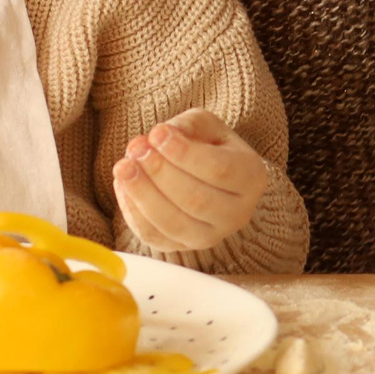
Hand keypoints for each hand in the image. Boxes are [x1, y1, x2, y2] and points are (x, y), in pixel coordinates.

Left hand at [112, 108, 266, 254]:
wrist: (212, 180)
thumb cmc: (210, 148)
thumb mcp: (207, 126)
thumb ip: (187, 126)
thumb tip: (158, 136)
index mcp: (251, 178)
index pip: (219, 170)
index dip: (184, 153)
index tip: (157, 133)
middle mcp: (237, 214)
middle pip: (196, 199)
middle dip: (160, 173)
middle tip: (136, 149)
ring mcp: (210, 236)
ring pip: (174, 223)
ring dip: (143, 194)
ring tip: (123, 167)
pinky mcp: (182, 248)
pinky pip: (154, 236)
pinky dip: (134, 212)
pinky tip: (123, 186)